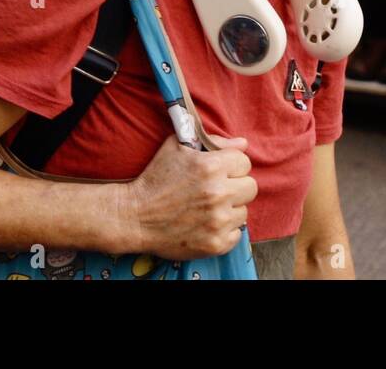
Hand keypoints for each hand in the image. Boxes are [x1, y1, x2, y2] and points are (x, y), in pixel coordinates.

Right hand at [120, 134, 256, 259]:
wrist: (135, 216)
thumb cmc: (155, 178)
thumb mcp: (177, 147)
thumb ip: (214, 141)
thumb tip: (243, 143)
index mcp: (211, 166)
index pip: (244, 162)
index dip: (231, 166)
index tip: (218, 173)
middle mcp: (218, 193)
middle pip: (250, 187)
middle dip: (235, 186)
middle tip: (215, 191)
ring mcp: (218, 220)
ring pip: (244, 211)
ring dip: (229, 210)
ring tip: (207, 209)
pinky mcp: (216, 243)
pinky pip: (236, 234)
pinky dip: (224, 231)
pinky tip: (206, 225)